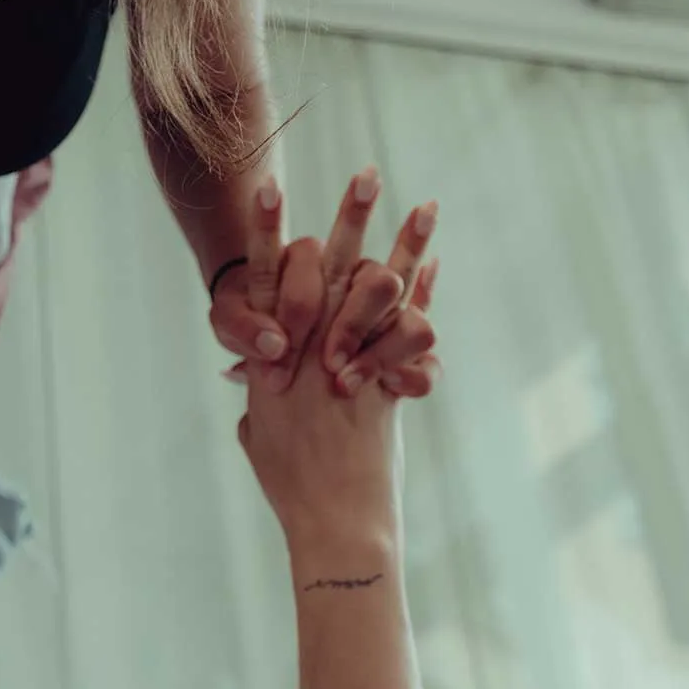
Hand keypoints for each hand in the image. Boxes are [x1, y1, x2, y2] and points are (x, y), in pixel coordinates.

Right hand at [230, 179, 439, 542]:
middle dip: (351, 216)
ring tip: (425, 204)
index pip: (269, 276)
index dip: (270, 230)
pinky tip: (436, 259)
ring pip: (385, 289)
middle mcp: (316, 345)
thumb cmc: (288, 483)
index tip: (272, 186)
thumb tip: (253, 398)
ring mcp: (359, 358)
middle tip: (367, 173)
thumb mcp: (262, 438)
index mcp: (275, 351)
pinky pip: (414, 323)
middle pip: (334, 265)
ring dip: (407, 244)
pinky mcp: (395, 376)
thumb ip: (259, 409)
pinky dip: (425, 291)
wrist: (334, 514)